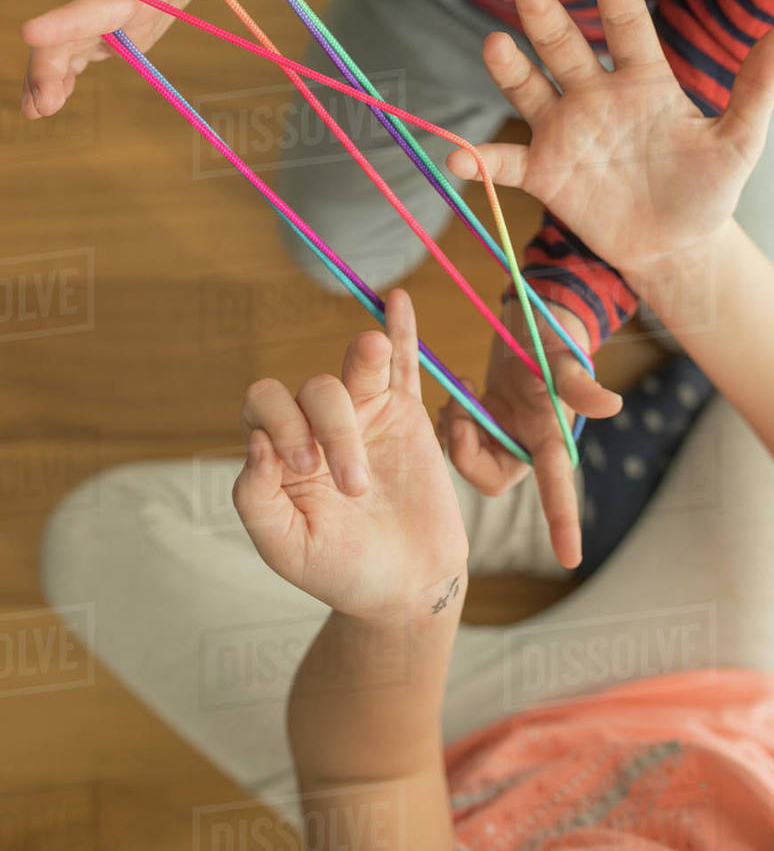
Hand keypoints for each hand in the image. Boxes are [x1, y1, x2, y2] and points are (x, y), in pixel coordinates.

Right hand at [20, 0, 233, 118]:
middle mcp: (111, 3)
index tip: (28, 33)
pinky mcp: (108, 37)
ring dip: (48, 80)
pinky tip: (40, 106)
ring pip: (68, 52)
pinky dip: (60, 83)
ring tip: (34, 111)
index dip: (65, 20)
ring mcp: (106, 22)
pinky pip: (78, 61)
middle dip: (49, 66)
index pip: (98, 5)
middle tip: (40, 105)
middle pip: (73, 35)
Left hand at [233, 290, 468, 620]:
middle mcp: (316, 424)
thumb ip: (255, 499)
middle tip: (354, 485)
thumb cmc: (341, 568)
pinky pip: (404, 365)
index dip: (279, 422)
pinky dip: (402, 331)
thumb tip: (256, 443)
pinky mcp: (405, 416)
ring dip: (363, 356)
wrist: (406, 585)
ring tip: (370, 349)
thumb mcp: (285, 547)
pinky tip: (397, 301)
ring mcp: (364, 415)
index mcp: (280, 451)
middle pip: (316, 389)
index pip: (265, 403)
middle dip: (334, 429)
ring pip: (357, 369)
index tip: (303, 465)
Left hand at [438, 300, 620, 568]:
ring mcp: (502, 435)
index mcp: (550, 437)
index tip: (571, 560)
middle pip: (489, 477)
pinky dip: (447, 420)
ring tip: (460, 392)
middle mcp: (526, 445)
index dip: (564, 523)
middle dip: (466, 452)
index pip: (557, 487)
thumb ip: (581, 384)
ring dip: (454, 431)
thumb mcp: (563, 356)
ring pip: (467, 457)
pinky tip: (454, 394)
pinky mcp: (483, 422)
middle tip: (459, 413)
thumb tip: (614, 406)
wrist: (533, 319)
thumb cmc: (554, 336)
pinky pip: (455, 438)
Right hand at [447, 0, 773, 280]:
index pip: (626, 23)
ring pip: (530, 91)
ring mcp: (565, 132)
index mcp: (644, 80)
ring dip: (511, 70)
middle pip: (566, 49)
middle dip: (548, 20)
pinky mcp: (545, 173)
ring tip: (494, 44)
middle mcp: (596, 96)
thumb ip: (754, 90)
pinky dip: (480, 161)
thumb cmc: (708, 190)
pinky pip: (506, 163)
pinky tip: (458, 158)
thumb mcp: (739, 142)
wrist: (676, 245)